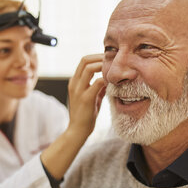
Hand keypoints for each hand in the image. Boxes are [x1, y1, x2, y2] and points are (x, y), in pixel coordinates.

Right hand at [40, 53, 104, 181]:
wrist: (77, 131)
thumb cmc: (85, 115)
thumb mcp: (91, 97)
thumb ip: (98, 87)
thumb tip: (109, 79)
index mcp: (74, 82)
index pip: (84, 61)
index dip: (97, 57)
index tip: (109, 59)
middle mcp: (74, 83)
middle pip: (85, 60)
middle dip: (100, 57)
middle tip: (114, 61)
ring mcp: (78, 90)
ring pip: (89, 67)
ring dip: (103, 65)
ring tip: (114, 70)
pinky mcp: (85, 98)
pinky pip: (97, 82)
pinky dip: (106, 79)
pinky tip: (113, 83)